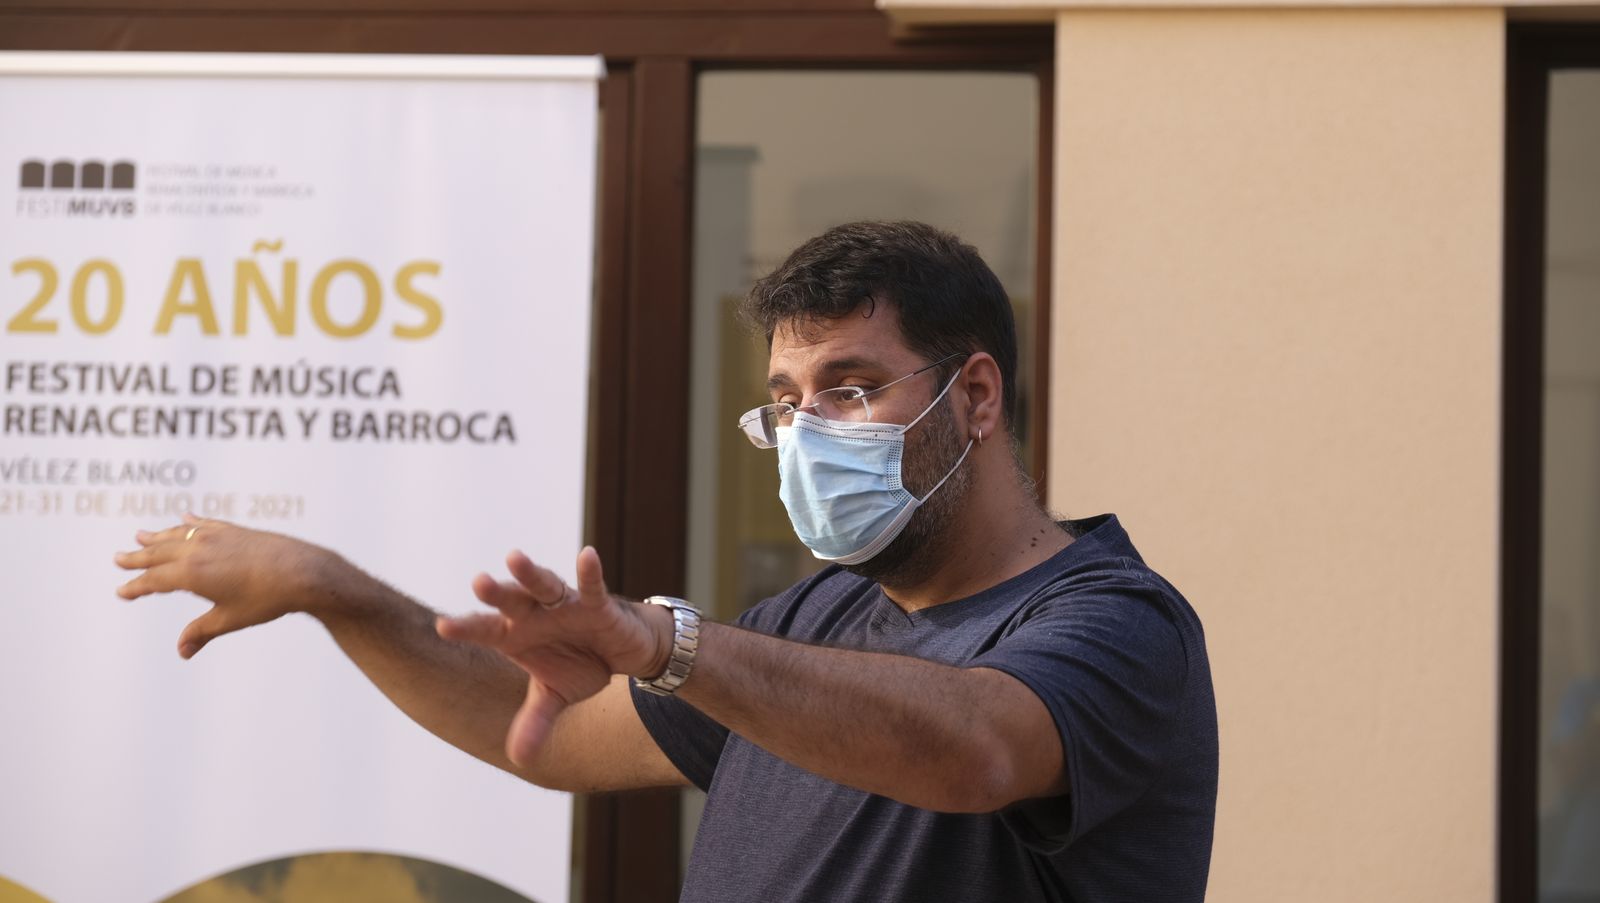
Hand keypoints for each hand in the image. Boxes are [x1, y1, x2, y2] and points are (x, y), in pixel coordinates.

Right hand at [114, 513, 336, 658]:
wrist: (304, 572)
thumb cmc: (267, 598)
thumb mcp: (230, 619)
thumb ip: (202, 632)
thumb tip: (182, 652)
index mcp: (191, 574)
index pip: (154, 581)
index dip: (136, 587)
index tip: (121, 592)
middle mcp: (198, 550)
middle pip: (159, 553)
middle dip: (138, 558)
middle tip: (119, 559)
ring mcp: (217, 536)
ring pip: (178, 535)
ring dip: (158, 537)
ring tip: (141, 535)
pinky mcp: (235, 530)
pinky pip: (205, 524)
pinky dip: (191, 523)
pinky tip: (186, 519)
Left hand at [437, 546, 670, 766]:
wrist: (622, 652)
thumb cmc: (580, 664)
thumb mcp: (555, 696)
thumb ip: (535, 722)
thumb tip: (519, 759)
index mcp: (517, 635)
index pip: (486, 629)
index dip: (466, 627)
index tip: (442, 627)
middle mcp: (535, 615)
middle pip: (511, 602)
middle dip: (496, 593)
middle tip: (477, 583)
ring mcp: (564, 605)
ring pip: (544, 586)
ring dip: (531, 574)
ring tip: (515, 559)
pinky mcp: (597, 603)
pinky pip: (591, 586)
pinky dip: (589, 572)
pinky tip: (588, 555)